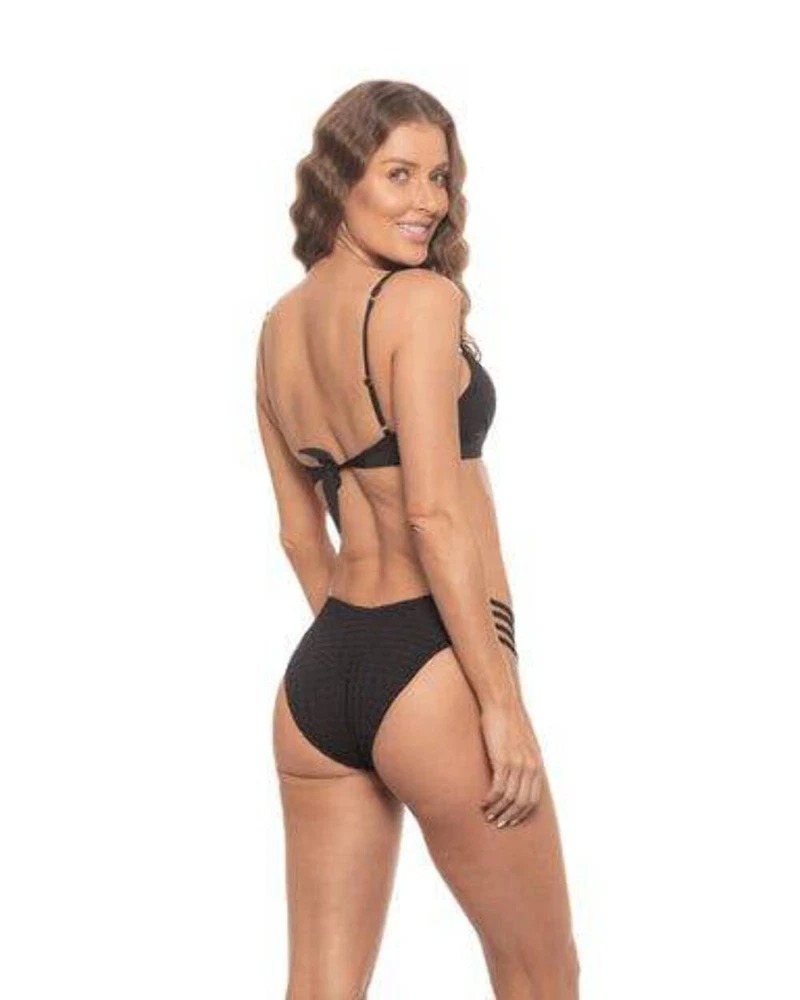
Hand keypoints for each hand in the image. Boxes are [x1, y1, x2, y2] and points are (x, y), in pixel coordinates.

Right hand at [479, 696, 542, 828]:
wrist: (502, 705)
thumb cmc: (508, 723)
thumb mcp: (523, 744)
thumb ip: (523, 761)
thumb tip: (517, 775)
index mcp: (536, 765)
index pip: (533, 800)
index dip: (521, 814)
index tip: (510, 821)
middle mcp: (530, 767)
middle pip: (522, 803)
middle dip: (510, 816)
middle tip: (497, 823)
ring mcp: (517, 764)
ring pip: (509, 798)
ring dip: (498, 810)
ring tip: (487, 815)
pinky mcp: (503, 760)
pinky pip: (498, 788)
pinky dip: (491, 800)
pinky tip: (483, 802)